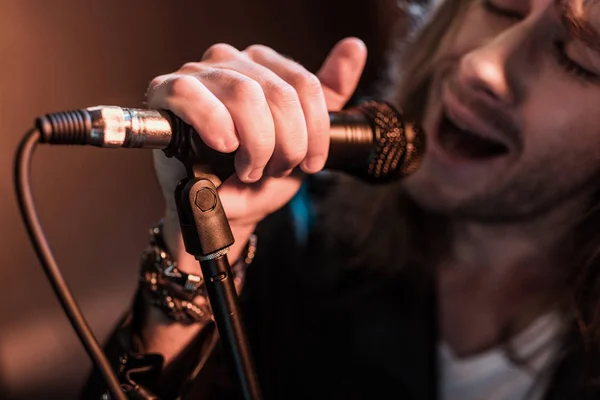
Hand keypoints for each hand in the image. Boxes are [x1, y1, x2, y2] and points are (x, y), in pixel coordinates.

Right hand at [147, 37, 366, 258]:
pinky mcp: (168, 91)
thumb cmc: (261, 173)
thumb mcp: (305, 137)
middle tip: (274, 169)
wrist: (227, 208)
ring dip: (255, 144)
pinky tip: (223, 145)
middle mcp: (234, 61)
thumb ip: (329, 94)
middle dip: (286, 144)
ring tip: (249, 168)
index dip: (314, 132)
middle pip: (279, 93)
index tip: (310, 164)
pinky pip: (193, 96)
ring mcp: (200, 73)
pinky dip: (214, 125)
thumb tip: (354, 47)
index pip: (305, 85)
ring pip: (244, 95)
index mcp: (267, 66)